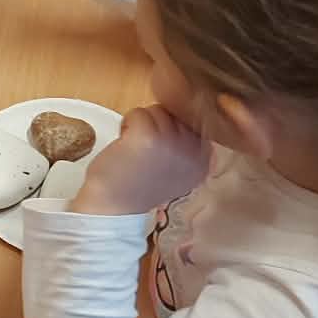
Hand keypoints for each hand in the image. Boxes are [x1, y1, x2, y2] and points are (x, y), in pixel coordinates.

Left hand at [74, 104, 210, 215]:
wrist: (113, 207)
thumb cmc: (139, 187)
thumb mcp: (178, 172)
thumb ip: (187, 148)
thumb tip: (184, 117)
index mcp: (204, 160)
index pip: (194, 122)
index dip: (173, 130)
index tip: (160, 152)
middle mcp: (193, 151)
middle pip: (176, 113)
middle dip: (158, 125)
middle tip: (145, 152)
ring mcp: (172, 142)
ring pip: (157, 110)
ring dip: (141, 124)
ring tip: (135, 149)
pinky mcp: (148, 136)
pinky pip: (138, 113)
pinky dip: (127, 124)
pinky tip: (125, 145)